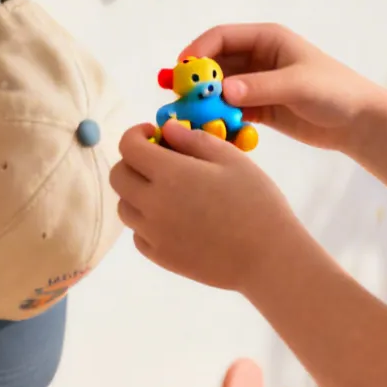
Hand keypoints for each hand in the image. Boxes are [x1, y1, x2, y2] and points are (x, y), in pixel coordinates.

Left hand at [109, 120, 306, 291]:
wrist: (269, 258)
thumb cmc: (257, 202)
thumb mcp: (231, 159)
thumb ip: (194, 140)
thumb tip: (167, 129)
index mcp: (169, 174)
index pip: (128, 147)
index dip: (135, 134)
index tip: (153, 134)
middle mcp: (153, 204)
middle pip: (118, 177)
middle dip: (132, 161)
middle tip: (157, 161)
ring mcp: (154, 234)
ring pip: (124, 207)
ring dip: (136, 192)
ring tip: (166, 191)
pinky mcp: (161, 257)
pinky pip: (138, 234)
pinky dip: (146, 222)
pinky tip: (172, 218)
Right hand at [186, 24, 386, 153]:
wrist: (359, 122)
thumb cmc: (334, 91)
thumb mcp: (298, 85)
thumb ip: (260, 87)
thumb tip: (223, 91)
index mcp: (266, 39)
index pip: (222, 37)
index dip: (198, 51)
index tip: (181, 71)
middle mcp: (257, 59)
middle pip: (215, 64)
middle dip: (196, 79)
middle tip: (177, 98)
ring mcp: (256, 84)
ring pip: (219, 89)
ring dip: (204, 102)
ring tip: (188, 118)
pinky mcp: (259, 109)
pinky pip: (230, 111)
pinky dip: (218, 119)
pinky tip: (209, 132)